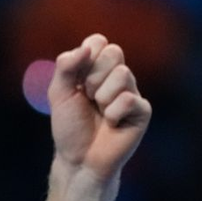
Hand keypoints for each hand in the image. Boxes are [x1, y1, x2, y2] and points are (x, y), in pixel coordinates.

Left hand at [48, 33, 151, 182]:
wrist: (78, 159)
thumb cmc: (70, 126)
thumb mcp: (58, 93)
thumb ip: (65, 67)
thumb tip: (87, 48)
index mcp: (97, 68)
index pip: (98, 41)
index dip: (86, 57)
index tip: (77, 80)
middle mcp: (117, 77)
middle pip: (114, 52)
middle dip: (93, 77)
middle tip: (88, 98)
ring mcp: (132, 92)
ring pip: (122, 74)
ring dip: (102, 97)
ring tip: (100, 112)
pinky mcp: (142, 111)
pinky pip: (129, 99)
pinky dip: (113, 113)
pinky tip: (112, 124)